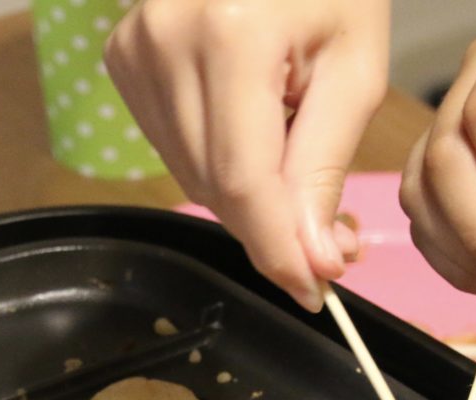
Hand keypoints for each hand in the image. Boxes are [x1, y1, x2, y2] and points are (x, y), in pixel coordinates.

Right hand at [105, 0, 388, 309]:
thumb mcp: (354, 68)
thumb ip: (324, 169)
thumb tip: (312, 260)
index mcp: (231, 34)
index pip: (242, 178)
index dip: (276, 248)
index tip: (312, 290)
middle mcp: (165, 41)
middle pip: (212, 186)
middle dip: (272, 225)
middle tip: (330, 232)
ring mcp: (134, 50)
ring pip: (189, 176)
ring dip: (245, 194)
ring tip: (294, 158)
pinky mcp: (122, 58)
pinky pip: (171, 146)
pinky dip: (215, 158)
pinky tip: (249, 124)